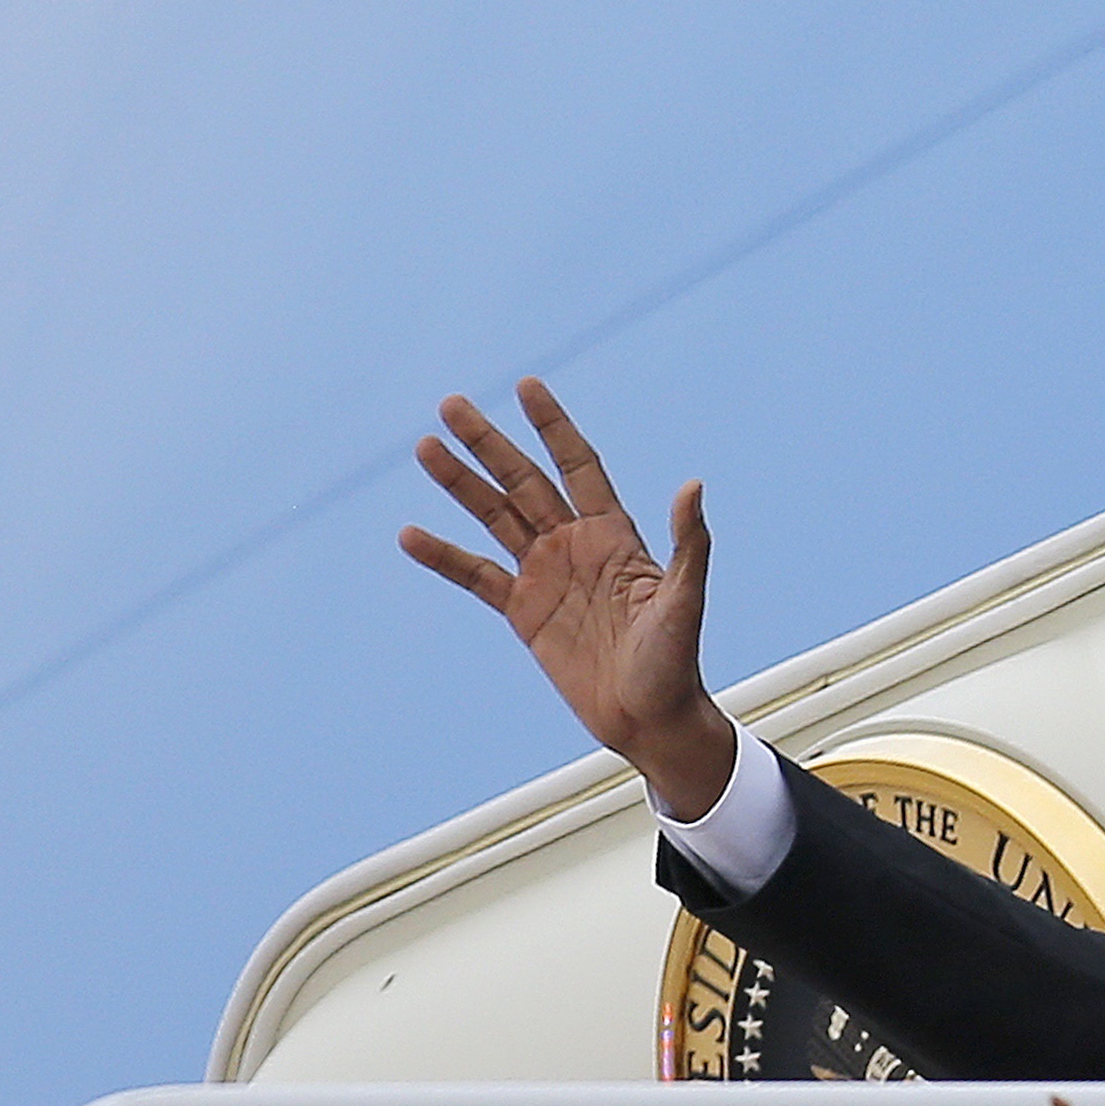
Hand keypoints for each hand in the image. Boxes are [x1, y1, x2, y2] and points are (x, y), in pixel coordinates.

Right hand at [401, 378, 739, 815]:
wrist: (650, 718)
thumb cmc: (676, 661)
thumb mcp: (685, 601)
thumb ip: (687, 544)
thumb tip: (693, 485)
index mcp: (613, 534)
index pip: (578, 465)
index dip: (553, 427)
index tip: (526, 386)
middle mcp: (575, 545)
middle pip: (524, 481)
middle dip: (489, 444)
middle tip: (452, 405)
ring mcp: (546, 576)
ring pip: (495, 518)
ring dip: (460, 485)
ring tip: (426, 448)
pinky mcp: (523, 612)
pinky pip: (476, 576)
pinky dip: (445, 556)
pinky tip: (411, 534)